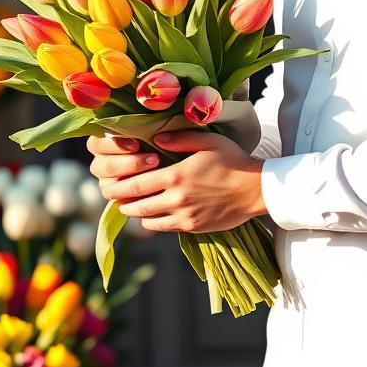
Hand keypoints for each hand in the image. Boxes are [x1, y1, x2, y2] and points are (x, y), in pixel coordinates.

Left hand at [85, 130, 266, 233]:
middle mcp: (176, 198)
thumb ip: (179, 138)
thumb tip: (155, 138)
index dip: (119, 185)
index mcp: (175, 175)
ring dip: (134, 212)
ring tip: (128, 205)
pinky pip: (163, 227)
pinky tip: (150, 215)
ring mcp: (184, 215)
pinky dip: (152, 222)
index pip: (135, 183)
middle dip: (120, 200)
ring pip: (147, 219)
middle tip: (112, 196)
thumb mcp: (207, 141)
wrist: (255, 189)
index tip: (111, 182)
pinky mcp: (192, 227)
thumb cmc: (232, 160)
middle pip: (136, 204)